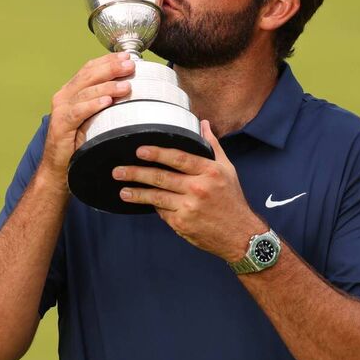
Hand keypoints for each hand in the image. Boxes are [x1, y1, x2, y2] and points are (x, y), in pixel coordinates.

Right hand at [40, 54, 134, 186]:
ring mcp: (61, 109)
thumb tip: (130, 90)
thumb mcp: (94, 118)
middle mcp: (64, 96)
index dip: (108, 60)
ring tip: (125, 86)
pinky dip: (93, 105)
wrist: (59, 167)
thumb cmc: (78, 143)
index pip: (90, 69)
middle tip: (130, 66)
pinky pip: (78, 112)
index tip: (127, 57)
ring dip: (107, 87)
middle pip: (89, 76)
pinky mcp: (60, 125)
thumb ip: (104, 103)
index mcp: (72, 91)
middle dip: (111, 69)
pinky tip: (107, 102)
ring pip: (85, 92)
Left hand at [113, 120, 265, 261]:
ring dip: (136, 193)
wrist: (241, 234)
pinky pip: (162, 212)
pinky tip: (142, 202)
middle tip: (118, 170)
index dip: (157, 153)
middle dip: (136, 173)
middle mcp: (198, 188)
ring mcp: (189, 207)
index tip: (140, 150)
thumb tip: (203, 124)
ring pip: (156, 197)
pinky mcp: (182, 223)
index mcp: (209, 172)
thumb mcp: (227, 170)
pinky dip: (153, 206)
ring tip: (122, 190)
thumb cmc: (232, 199)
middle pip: (161, 177)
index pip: (178, 158)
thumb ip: (213, 146)